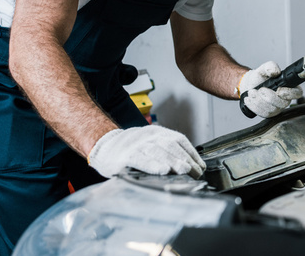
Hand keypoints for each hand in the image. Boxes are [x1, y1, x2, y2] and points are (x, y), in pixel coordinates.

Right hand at [88, 125, 205, 178]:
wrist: (105, 147)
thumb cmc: (132, 150)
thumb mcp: (152, 145)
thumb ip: (168, 152)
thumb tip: (192, 166)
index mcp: (157, 133)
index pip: (179, 140)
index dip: (192, 153)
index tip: (200, 166)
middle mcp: (148, 136)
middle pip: (170, 145)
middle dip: (185, 159)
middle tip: (196, 171)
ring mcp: (137, 145)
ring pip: (158, 151)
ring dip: (173, 161)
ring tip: (184, 170)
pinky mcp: (125, 156)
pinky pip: (140, 159)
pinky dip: (153, 165)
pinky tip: (162, 171)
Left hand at [239, 61, 302, 117]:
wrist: (249, 85)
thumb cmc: (260, 77)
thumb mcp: (264, 69)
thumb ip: (270, 66)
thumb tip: (276, 71)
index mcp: (288, 87)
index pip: (297, 92)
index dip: (290, 93)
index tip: (279, 90)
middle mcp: (285, 99)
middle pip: (283, 103)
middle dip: (269, 97)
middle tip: (260, 90)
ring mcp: (277, 107)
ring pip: (271, 109)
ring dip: (259, 100)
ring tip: (252, 92)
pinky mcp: (268, 114)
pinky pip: (263, 113)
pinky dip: (254, 106)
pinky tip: (250, 99)